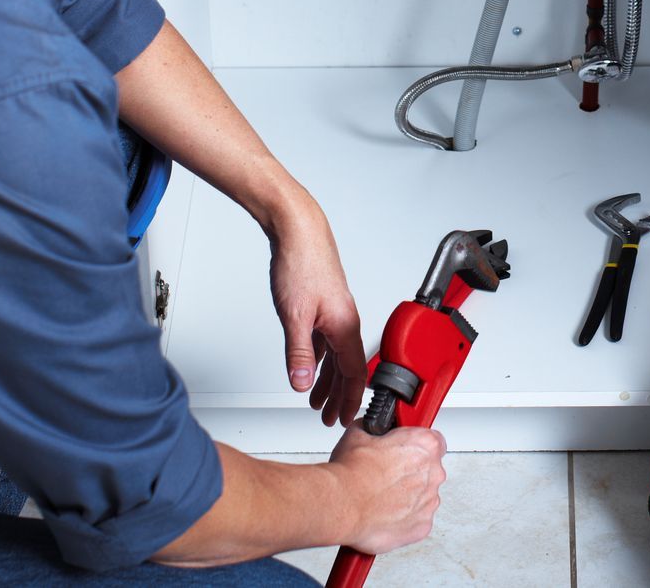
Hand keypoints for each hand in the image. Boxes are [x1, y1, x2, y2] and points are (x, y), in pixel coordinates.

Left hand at [266, 205, 366, 427]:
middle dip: (339, 396)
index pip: (354, 373)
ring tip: (316, 400)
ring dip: (327, 380)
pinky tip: (310, 365)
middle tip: (330, 418)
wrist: (298, 231)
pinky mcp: (323, 304)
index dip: (351, 399)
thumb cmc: (301, 264)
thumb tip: (301, 383)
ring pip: (335, 355)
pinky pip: (326, 341)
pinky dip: (320, 359)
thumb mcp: (295, 316)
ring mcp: (335, 312)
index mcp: (345, 326)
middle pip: (346, 368)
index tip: (346, 418)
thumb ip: (299, 353)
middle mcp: (344, 321)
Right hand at [329, 421, 447, 554]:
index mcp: (425, 445)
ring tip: (380, 497)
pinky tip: (384, 514)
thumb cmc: (352, 472)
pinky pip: (416, 520)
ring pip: (423, 497)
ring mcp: (429, 502)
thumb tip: (372, 430)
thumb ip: (376, 429)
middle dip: (409, 473)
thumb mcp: (360, 433)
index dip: (416, 446)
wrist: (342, 504)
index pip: (434, 441)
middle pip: (428, 471)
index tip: (405, 450)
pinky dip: (403, 519)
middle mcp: (433, 473)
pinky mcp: (421, 527)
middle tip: (386, 476)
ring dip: (406, 497)